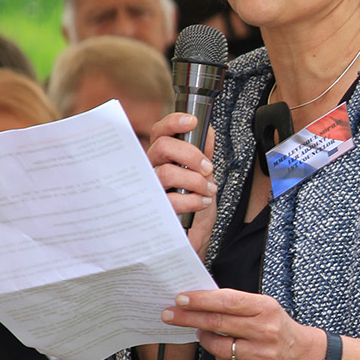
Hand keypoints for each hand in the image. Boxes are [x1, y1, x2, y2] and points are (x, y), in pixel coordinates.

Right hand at [148, 113, 217, 260]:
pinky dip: (193, 200)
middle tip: (207, 167)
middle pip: (162, 146)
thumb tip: (207, 131)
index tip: (192, 121)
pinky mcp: (154, 210)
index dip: (173, 122)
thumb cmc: (194, 205)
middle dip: (190, 153)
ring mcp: (150, 190)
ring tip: (208, 189)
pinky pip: (170, 200)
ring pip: (166, 173)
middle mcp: (152, 169)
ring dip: (195, 180)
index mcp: (163, 157)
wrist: (194, 237)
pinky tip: (201, 203)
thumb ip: (204, 153)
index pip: (160, 132)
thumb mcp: (205, 175)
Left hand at [163, 287, 325, 359]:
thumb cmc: (275, 326)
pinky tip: (221, 349)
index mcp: (265, 309)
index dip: (201, 300)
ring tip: (200, 332)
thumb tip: (198, 301)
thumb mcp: (263, 307)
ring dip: (203, 338)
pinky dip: (217, 356)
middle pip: (217, 323)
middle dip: (188, 317)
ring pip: (217, 346)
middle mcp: (264, 331)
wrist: (301, 356)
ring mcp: (261, 355)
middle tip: (169, 314)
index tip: (180, 298)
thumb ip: (235, 304)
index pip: (227, 302)